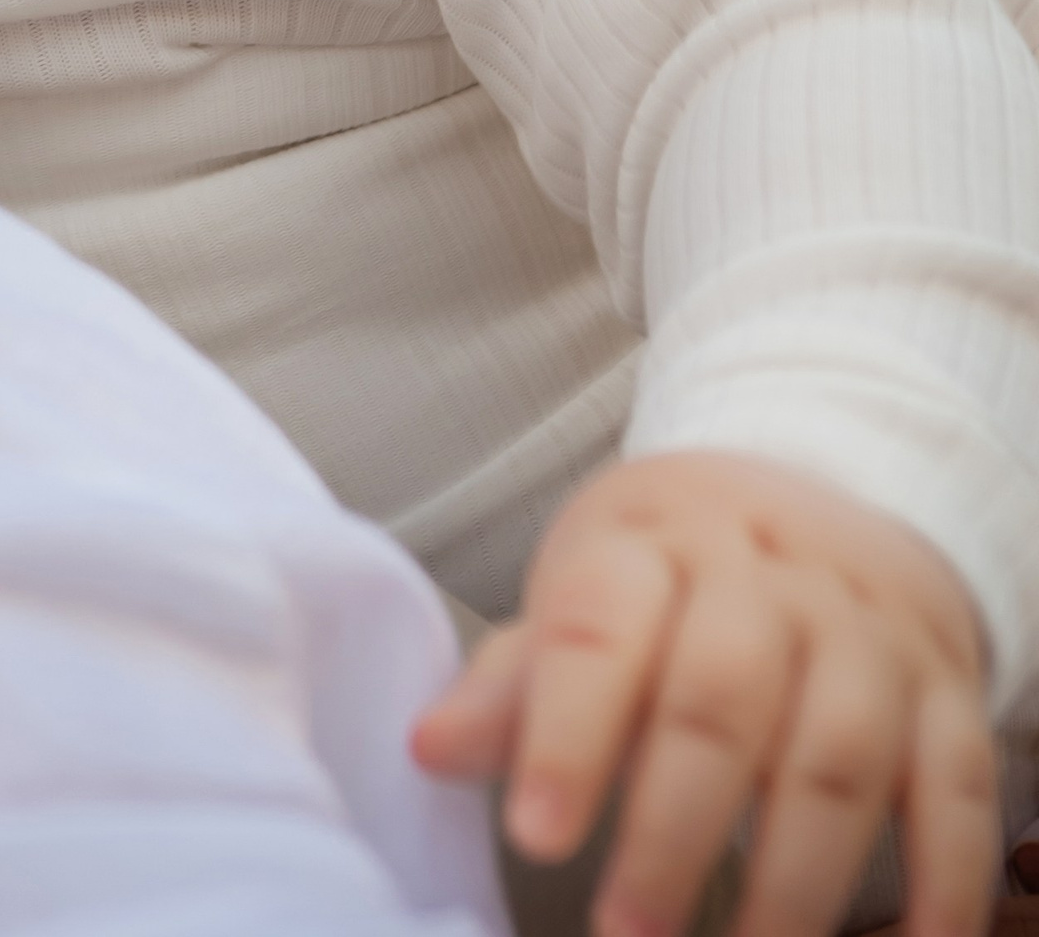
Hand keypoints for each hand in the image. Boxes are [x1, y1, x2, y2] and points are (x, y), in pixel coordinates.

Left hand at [410, 451, 996, 936]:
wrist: (820, 491)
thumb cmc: (671, 570)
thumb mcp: (585, 589)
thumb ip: (517, 678)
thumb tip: (426, 748)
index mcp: (650, 546)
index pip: (600, 632)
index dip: (567, 735)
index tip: (535, 833)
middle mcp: (766, 581)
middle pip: (721, 701)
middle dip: (673, 829)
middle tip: (627, 931)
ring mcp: (865, 635)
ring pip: (838, 756)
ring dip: (794, 878)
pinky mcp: (944, 694)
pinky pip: (956, 793)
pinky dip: (939, 886)